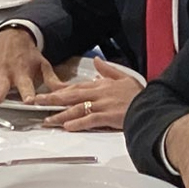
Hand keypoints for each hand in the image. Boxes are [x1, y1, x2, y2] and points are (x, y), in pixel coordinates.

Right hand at [0, 26, 55, 104]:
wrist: (12, 35)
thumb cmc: (28, 55)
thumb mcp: (43, 65)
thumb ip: (54, 82)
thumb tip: (68, 93)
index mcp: (22, 74)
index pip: (27, 86)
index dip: (28, 94)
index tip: (30, 101)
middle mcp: (6, 74)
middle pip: (1, 85)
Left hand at [29, 61, 143, 130]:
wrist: (151, 106)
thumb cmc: (138, 95)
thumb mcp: (124, 77)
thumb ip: (108, 69)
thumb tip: (97, 60)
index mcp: (100, 85)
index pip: (75, 87)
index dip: (59, 90)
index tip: (47, 93)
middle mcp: (98, 94)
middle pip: (70, 96)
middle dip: (52, 99)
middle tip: (37, 103)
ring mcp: (102, 105)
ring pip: (77, 109)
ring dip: (61, 115)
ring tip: (48, 120)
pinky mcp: (108, 117)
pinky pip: (90, 120)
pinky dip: (78, 123)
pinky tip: (67, 126)